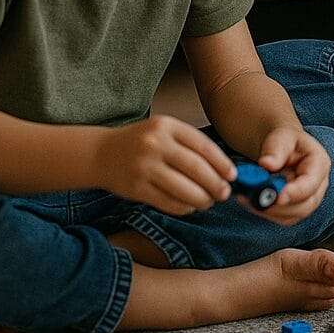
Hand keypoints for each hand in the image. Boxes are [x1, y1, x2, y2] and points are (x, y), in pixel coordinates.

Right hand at [97, 115, 234, 215]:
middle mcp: (155, 144)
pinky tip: (190, 207)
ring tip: (209, 202)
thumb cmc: (141, 142)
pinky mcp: (135, 188)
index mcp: (167, 125)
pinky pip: (166, 202)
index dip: (221, 163)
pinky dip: (182, 207)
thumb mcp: (164, 130)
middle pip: (195, 168)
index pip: (203, 145)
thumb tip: (222, 167)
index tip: (233, 175)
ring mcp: (144, 167)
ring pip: (182, 188)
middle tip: (225, 193)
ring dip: (201, 199)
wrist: (100, 153)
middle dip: (215, 184)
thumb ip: (188, 144)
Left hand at [243, 125, 331, 225]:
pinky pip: (281, 218)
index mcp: (319, 164)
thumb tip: (267, 164)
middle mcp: (318, 186)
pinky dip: (265, 212)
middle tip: (255, 200)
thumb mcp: (281, 137)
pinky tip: (250, 201)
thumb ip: (275, 150)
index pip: (311, 183)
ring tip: (247, 198)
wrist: (281, 147)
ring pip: (291, 215)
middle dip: (279, 206)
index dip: (295, 192)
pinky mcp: (295, 209)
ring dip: (269, 211)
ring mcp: (308, 200)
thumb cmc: (283, 141)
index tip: (277, 197)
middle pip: (304, 205)